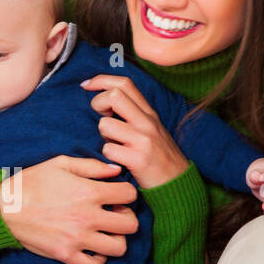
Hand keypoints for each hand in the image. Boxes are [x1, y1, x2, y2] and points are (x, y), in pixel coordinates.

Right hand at [0, 156, 138, 263]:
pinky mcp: (66, 254)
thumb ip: (91, 166)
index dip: (127, 193)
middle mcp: (88, 218)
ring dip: (116, 240)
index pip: (130, 194)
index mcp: (90, 192)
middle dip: (127, 218)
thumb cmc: (31, 182)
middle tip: (114, 215)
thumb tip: (116, 170)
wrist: (4, 208)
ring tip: (105, 233)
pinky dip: (97, 259)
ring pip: (119, 248)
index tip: (116, 195)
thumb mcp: (60, 164)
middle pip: (131, 225)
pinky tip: (91, 248)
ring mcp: (78, 239)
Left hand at [82, 74, 189, 188]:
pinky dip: (108, 155)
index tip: (86, 86)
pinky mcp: (139, 159)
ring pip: (106, 125)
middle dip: (98, 103)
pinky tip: (117, 159)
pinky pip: (108, 149)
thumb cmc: (158, 156)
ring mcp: (143, 140)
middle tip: (100, 117)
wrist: (177, 183)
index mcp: (148, 113)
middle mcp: (147, 122)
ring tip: (114, 144)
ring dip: (103, 135)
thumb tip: (105, 99)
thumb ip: (132, 113)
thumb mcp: (150, 129)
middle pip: (114, 95)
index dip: (102, 80)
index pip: (124, 84)